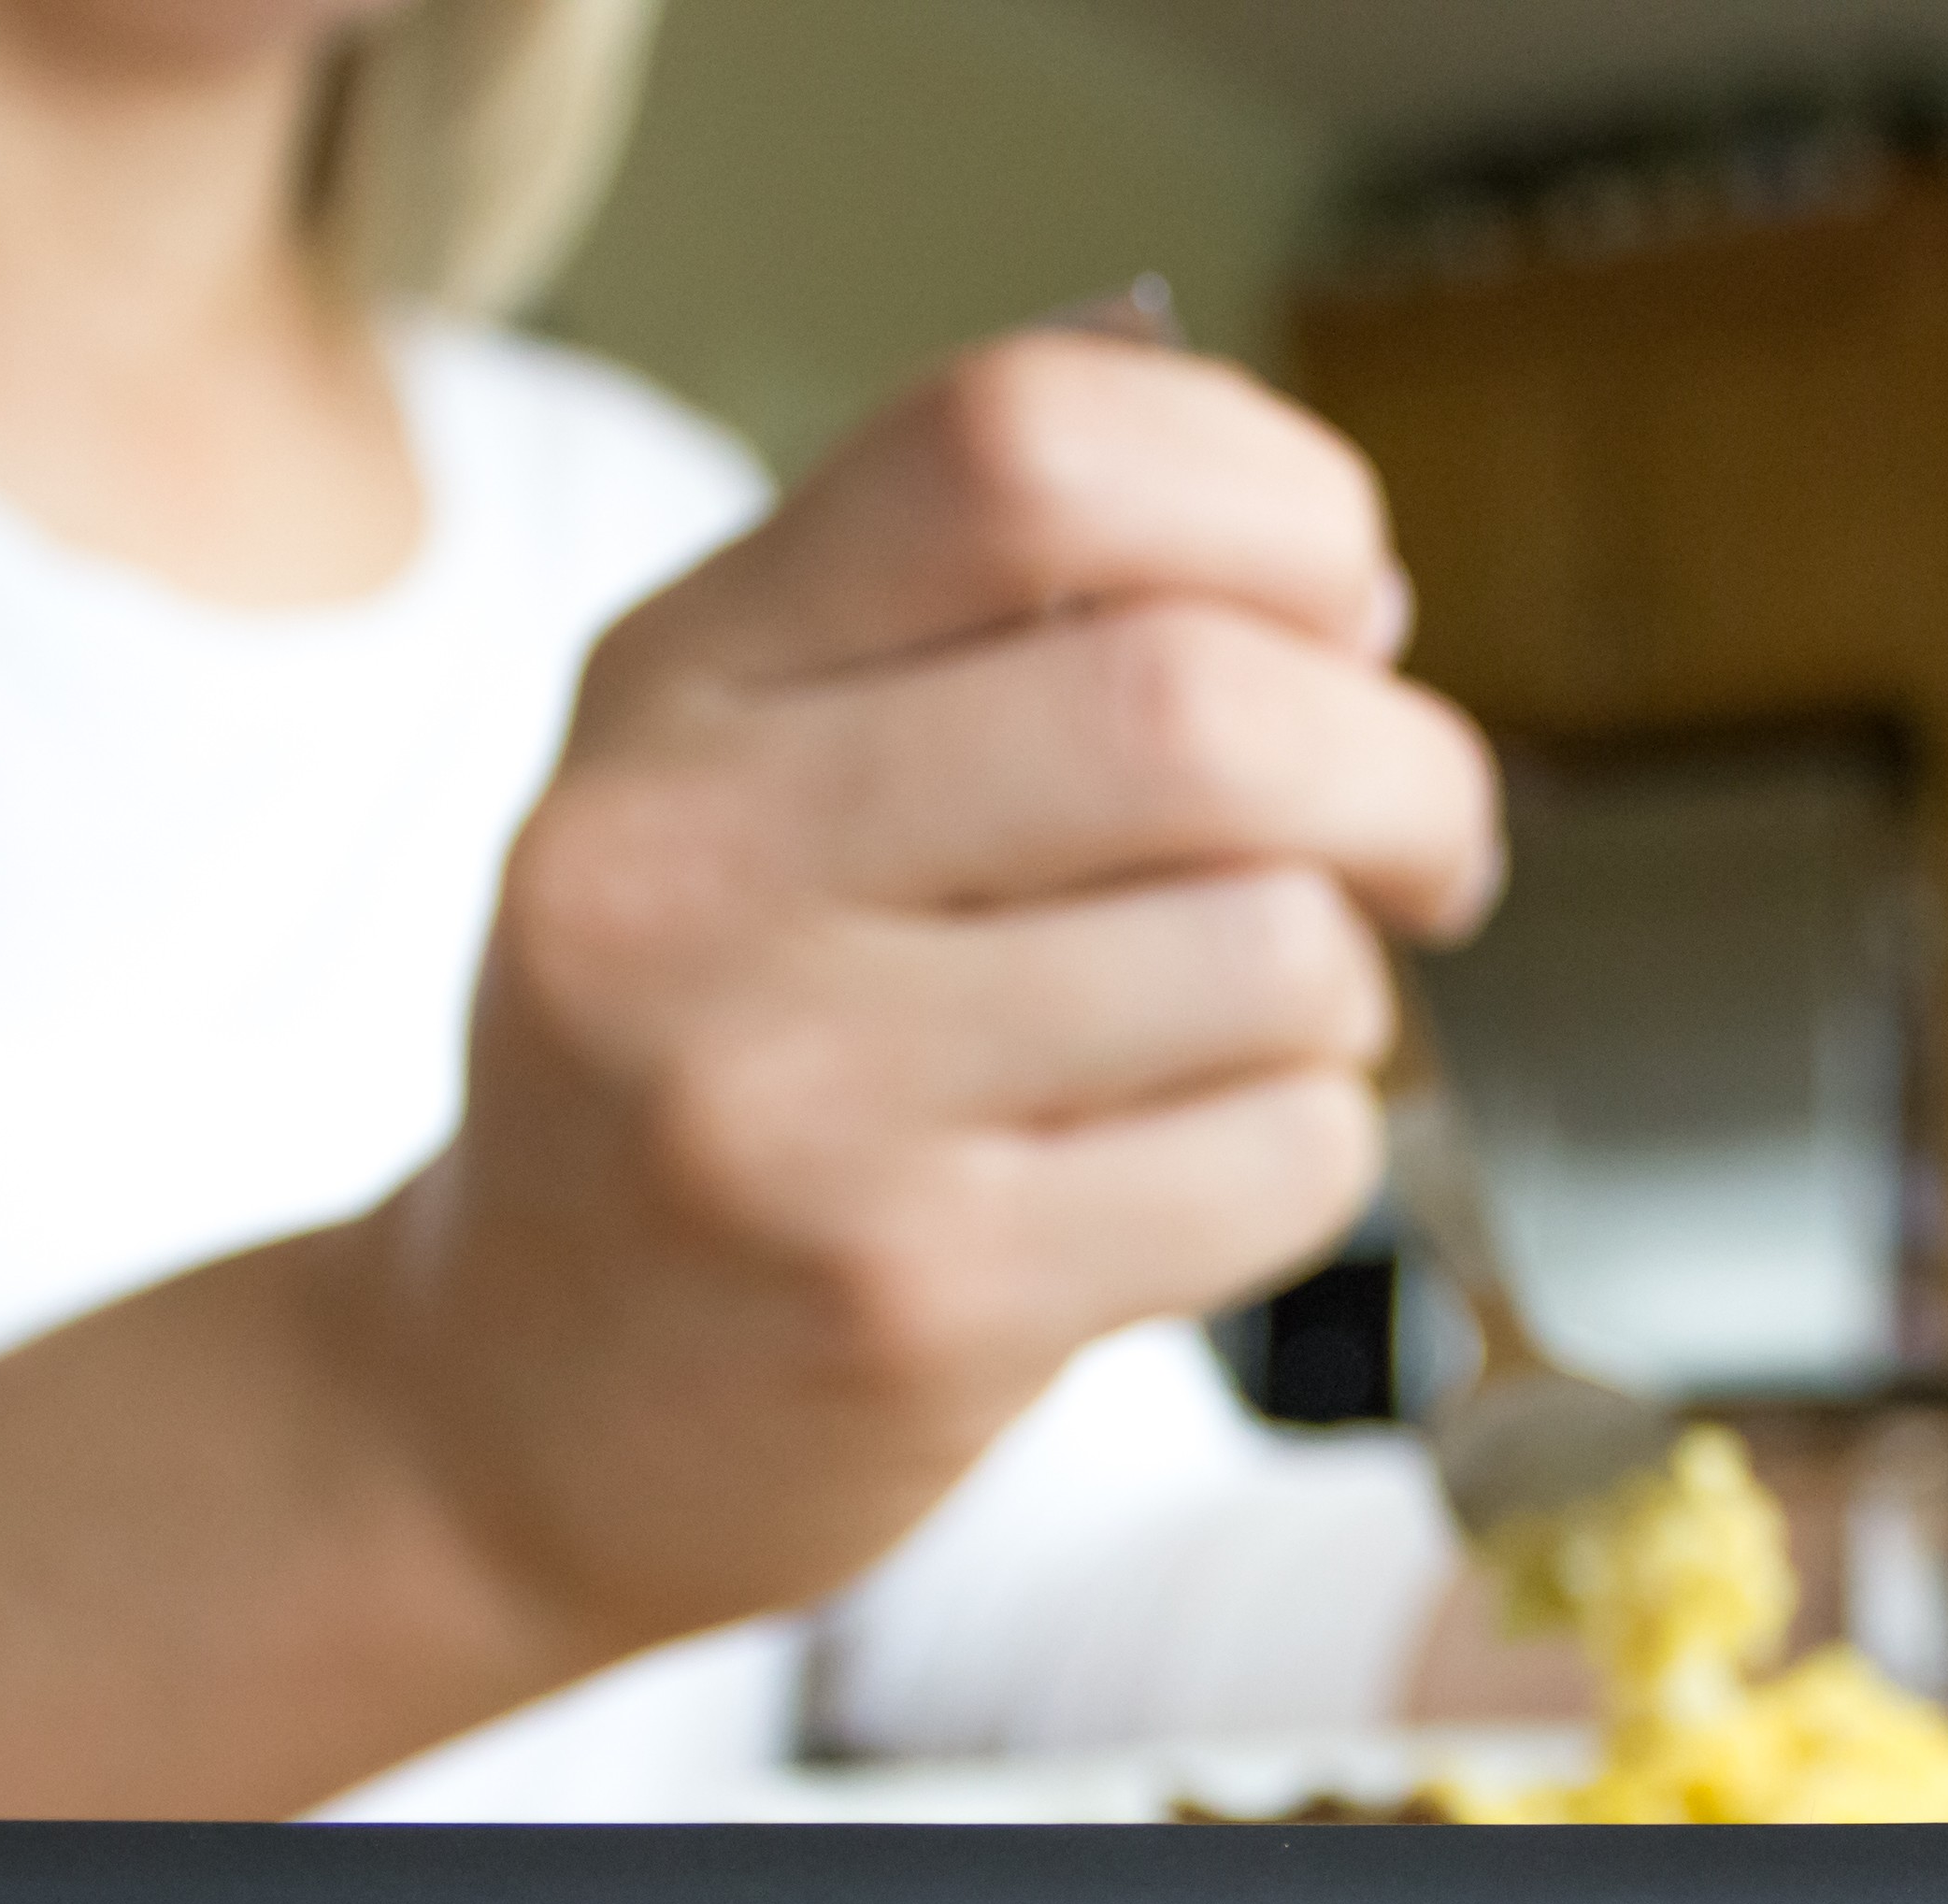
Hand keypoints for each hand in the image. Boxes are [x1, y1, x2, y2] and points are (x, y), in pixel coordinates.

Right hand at [348, 333, 1502, 1658]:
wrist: (524, 1411)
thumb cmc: (720, 1052)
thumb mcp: (750, 774)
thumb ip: (988, 625)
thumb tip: (1340, 591)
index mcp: (675, 680)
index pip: (1018, 448)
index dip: (1265, 489)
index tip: (1345, 599)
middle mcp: (694, 867)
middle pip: (1186, 704)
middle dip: (1395, 763)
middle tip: (1423, 836)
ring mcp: (790, 1100)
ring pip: (1271, 949)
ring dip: (1343, 986)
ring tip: (1251, 1026)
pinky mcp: (914, 1302)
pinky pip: (1278, 1163)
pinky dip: (1310, 1151)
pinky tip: (1193, 1165)